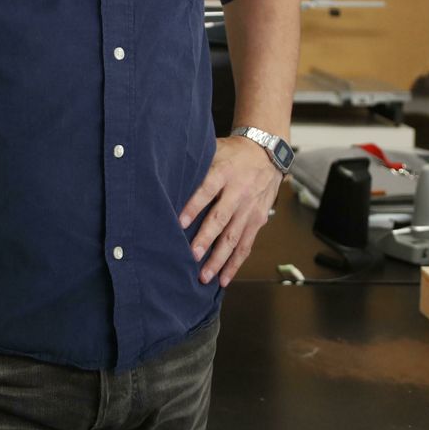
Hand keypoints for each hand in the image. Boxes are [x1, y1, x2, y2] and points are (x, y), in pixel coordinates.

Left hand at [178, 136, 283, 287]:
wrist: (266, 154)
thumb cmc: (231, 153)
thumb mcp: (212, 150)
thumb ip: (193, 163)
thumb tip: (161, 173)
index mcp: (223, 172)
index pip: (206, 190)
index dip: (193, 207)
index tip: (179, 223)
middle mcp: (238, 192)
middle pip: (221, 218)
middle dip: (206, 239)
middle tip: (192, 256)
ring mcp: (249, 209)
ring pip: (234, 237)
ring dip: (219, 258)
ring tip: (205, 276)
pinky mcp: (257, 221)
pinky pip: (246, 245)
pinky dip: (235, 264)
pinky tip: (224, 279)